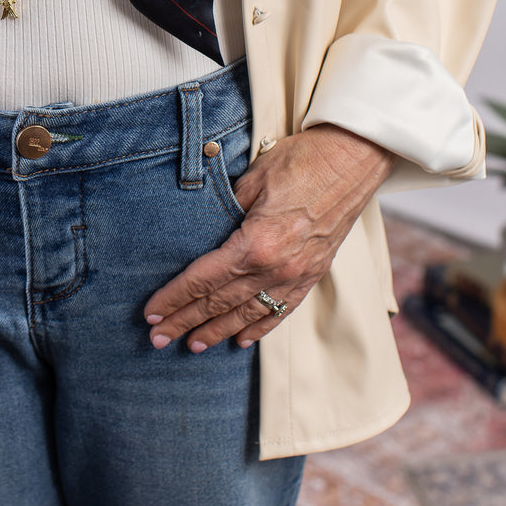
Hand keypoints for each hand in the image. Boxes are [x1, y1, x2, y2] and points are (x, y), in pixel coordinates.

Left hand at [143, 125, 396, 352]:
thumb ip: (225, 209)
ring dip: (218, 331)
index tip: (151, 314)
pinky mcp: (313, 274)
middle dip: (186, 321)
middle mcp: (276, 268)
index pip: (203, 279)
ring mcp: (297, 275)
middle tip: (158, 340)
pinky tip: (240, 340)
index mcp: (255, 244)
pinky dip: (259, 327)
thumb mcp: (252, 179)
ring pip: (249, 314)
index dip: (174, 298)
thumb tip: (202, 227)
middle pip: (220, 303)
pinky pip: (282, 310)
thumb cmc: (301, 160)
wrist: (354, 159)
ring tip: (193, 346)